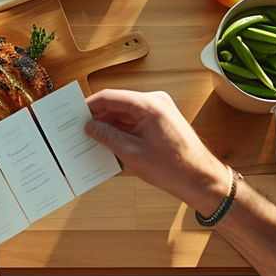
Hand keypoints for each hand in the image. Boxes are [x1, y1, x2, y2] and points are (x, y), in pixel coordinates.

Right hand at [84, 89, 232, 214]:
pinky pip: (136, 119)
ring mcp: (160, 109)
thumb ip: (107, 136)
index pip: (110, 97)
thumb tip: (89, 126)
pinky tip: (111, 142)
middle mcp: (156, 101)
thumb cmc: (173, 168)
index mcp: (149, 105)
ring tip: (93, 138)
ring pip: (126, 112)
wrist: (201, 178)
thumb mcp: (132, 154)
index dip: (90, 105)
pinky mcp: (162, 119)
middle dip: (99, 116)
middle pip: (118, 103)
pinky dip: (122, 129)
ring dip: (110, 124)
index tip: (75, 114)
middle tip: (80, 129)